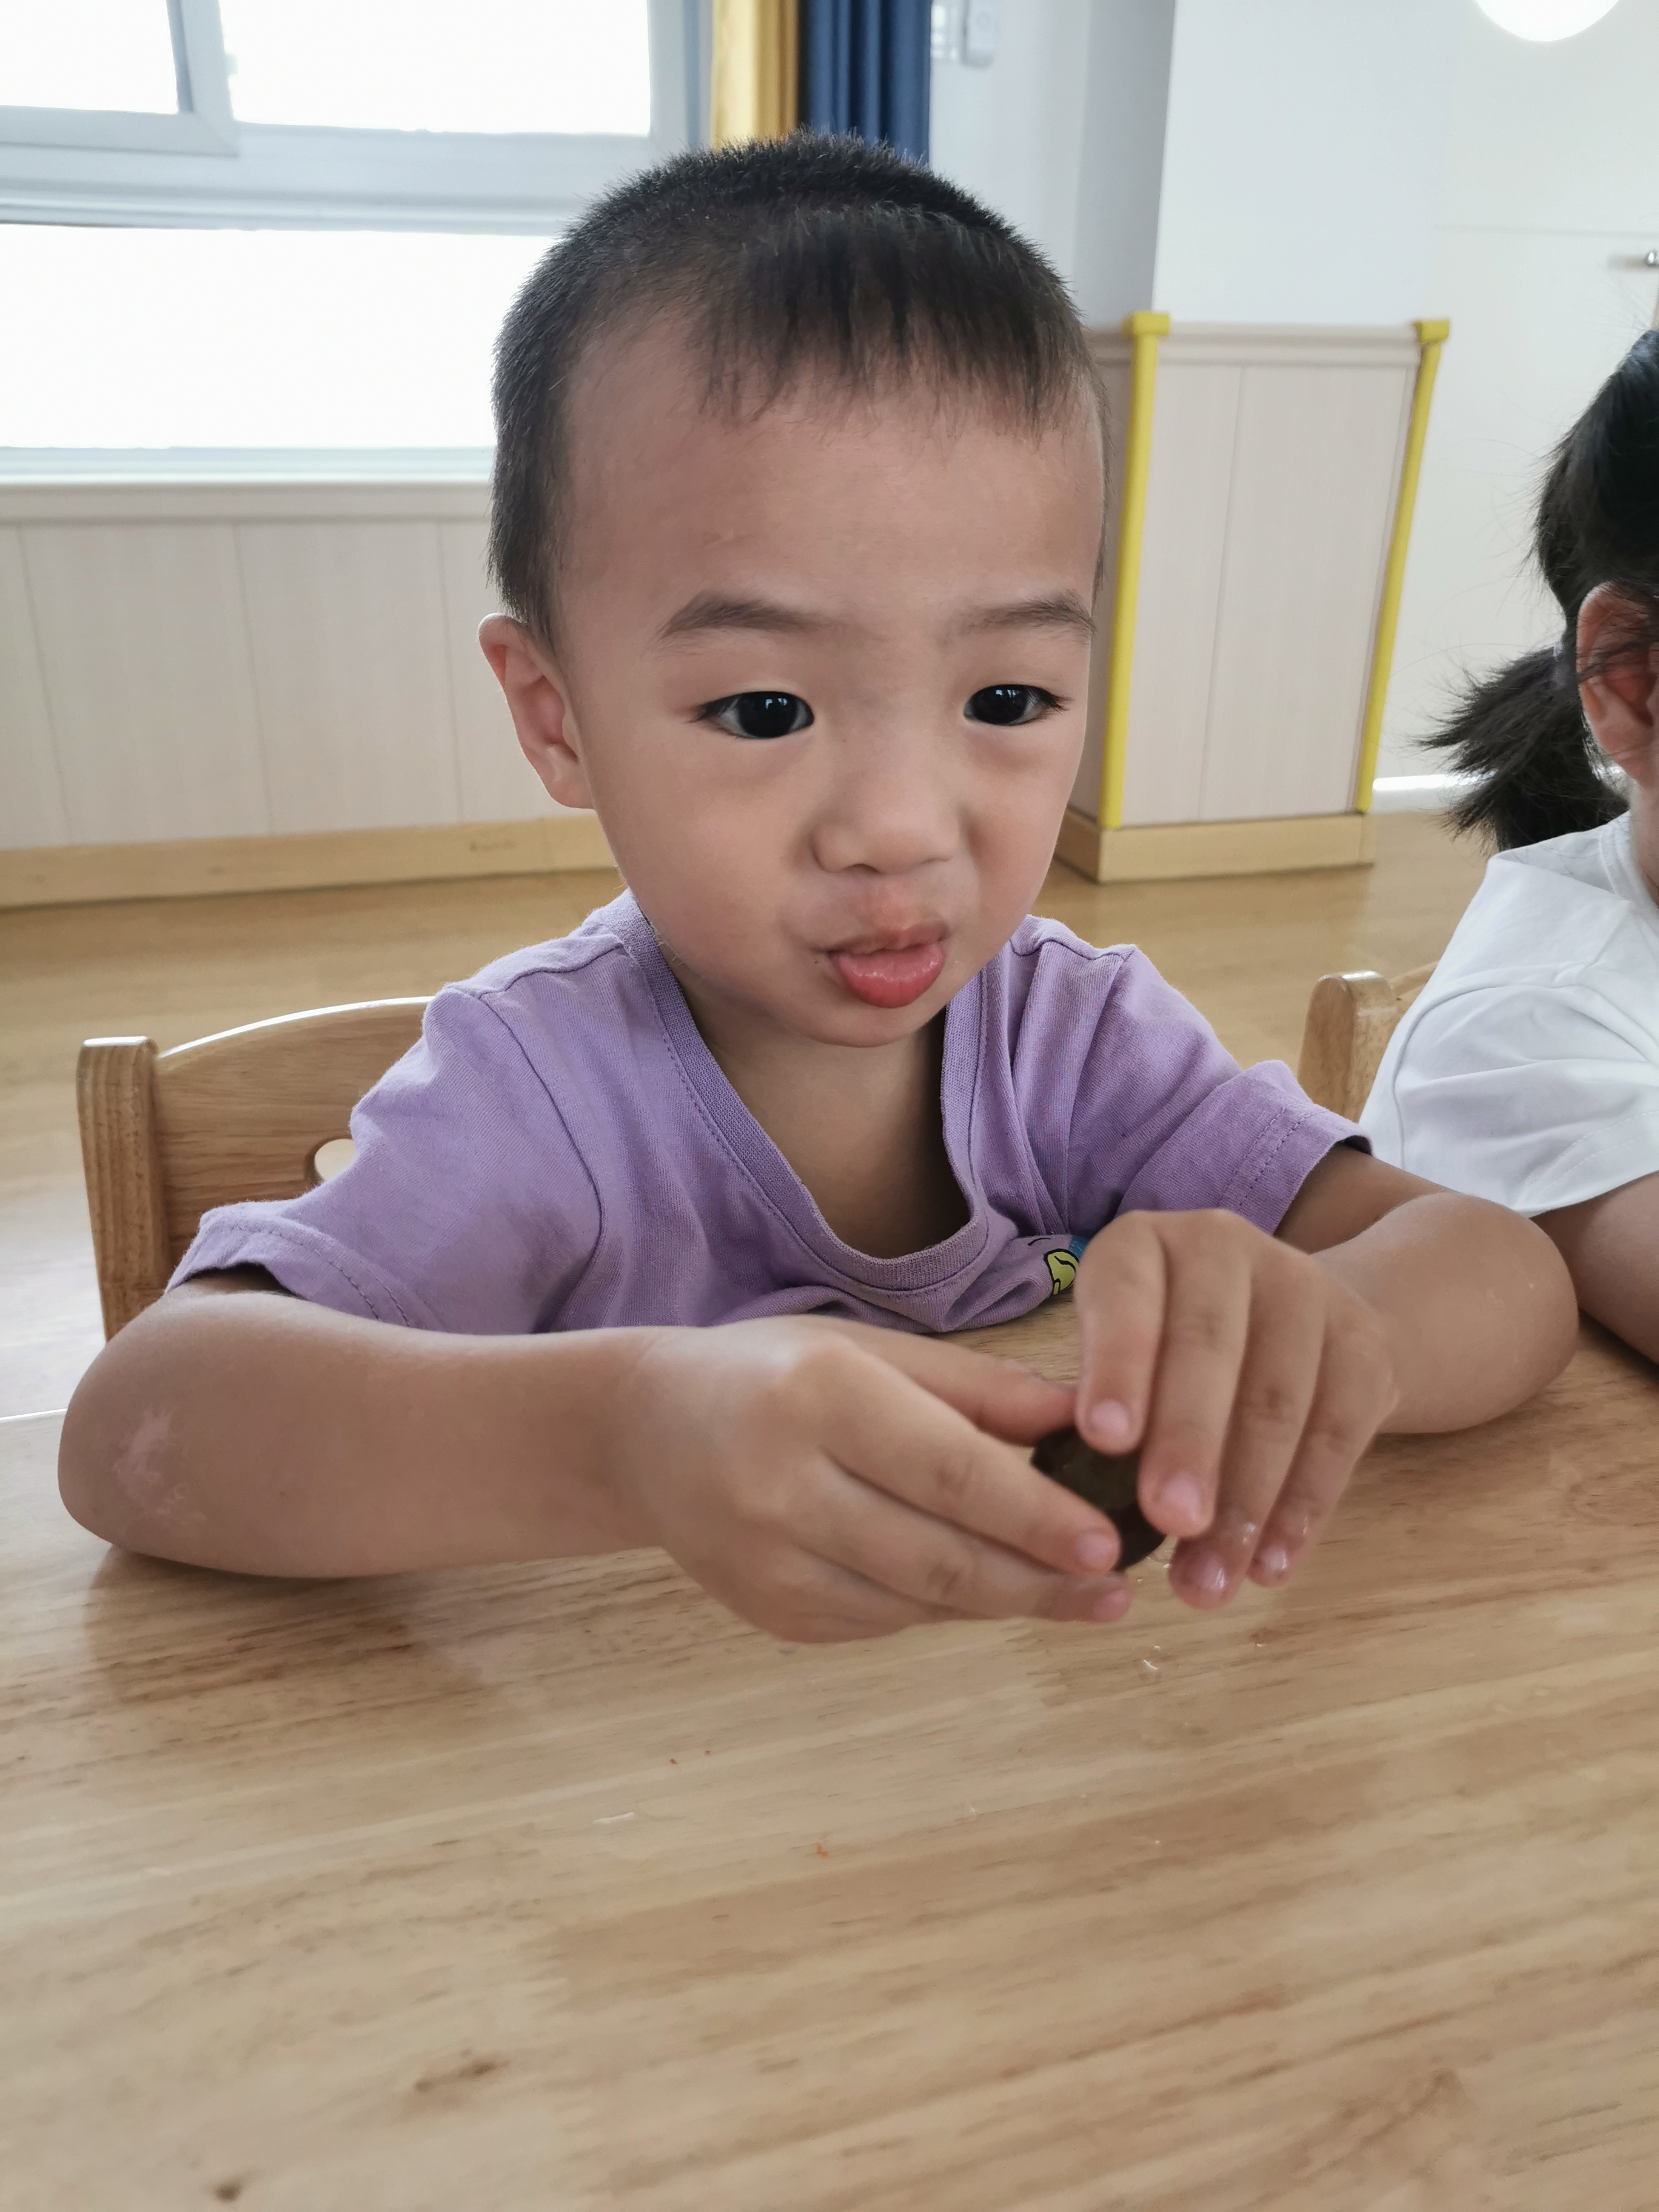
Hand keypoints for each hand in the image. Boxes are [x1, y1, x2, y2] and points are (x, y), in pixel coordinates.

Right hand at [609, 1317, 1132, 1642]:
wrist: (642, 1431)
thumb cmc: (774, 1374)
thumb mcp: (870, 1350)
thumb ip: (980, 1390)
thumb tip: (1090, 1424)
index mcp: (816, 1397)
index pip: (949, 1471)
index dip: (1036, 1516)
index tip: (1109, 1542)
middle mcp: (781, 1484)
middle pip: (939, 1553)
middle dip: (1040, 1580)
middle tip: (1116, 1590)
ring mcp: (767, 1561)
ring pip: (917, 1601)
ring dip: (1006, 1603)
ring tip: (1079, 1596)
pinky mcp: (767, 1612)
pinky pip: (883, 1621)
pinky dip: (945, 1606)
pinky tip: (988, 1589)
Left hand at [1072, 1210, 1398, 1608]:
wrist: (1293, 1317)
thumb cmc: (1166, 1352)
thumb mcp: (1118, 1353)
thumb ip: (1100, 1406)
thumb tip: (1077, 1501)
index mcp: (1143, 1245)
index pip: (1128, 1299)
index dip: (1118, 1367)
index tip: (1104, 1440)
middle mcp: (1224, 1248)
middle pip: (1209, 1350)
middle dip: (1188, 1444)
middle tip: (1170, 1522)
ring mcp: (1305, 1288)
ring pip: (1277, 1400)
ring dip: (1245, 1501)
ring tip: (1210, 1581)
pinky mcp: (1364, 1342)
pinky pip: (1338, 1432)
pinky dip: (1304, 1508)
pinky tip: (1272, 1566)